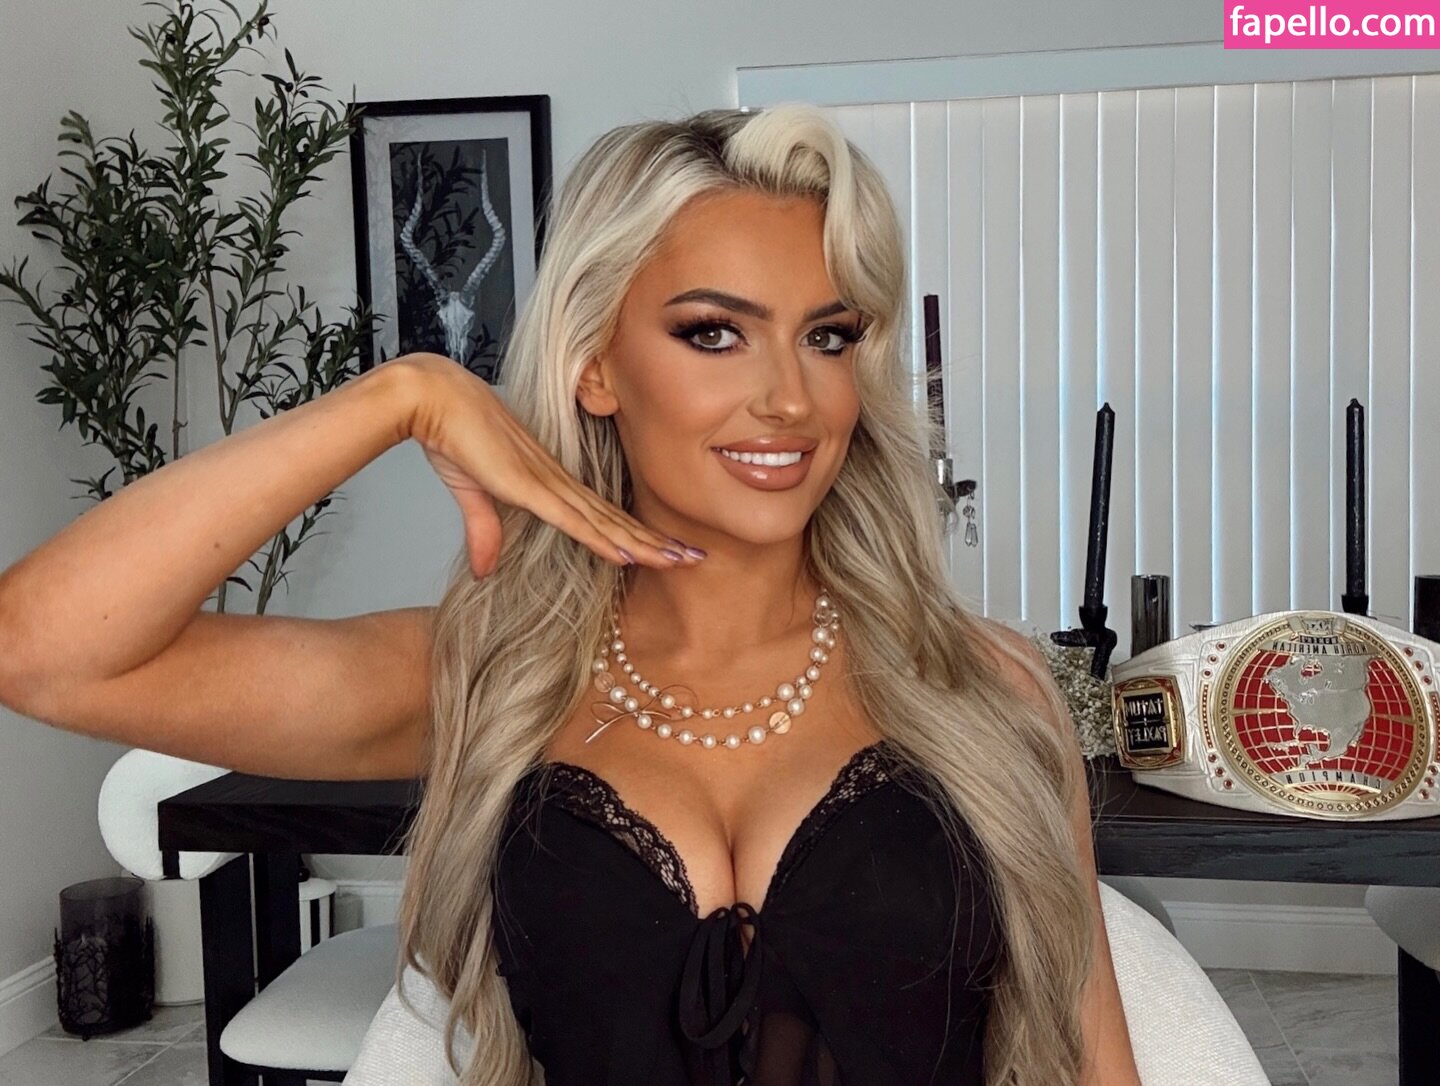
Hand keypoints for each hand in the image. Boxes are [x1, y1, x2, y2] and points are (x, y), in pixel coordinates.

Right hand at [390, 354, 703, 578]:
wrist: (432, 399)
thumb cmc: (452, 434)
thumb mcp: (471, 494)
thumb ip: (483, 532)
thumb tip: (485, 570)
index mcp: (548, 482)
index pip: (602, 516)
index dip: (635, 534)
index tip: (666, 549)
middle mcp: (557, 483)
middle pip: (617, 519)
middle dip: (657, 541)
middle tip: (696, 556)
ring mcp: (546, 483)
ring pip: (606, 523)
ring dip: (645, 544)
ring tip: (682, 559)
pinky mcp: (528, 485)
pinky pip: (574, 520)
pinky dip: (603, 539)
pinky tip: (630, 554)